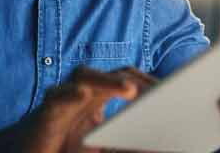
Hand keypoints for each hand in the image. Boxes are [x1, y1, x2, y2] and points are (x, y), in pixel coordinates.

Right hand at [11, 66, 157, 152]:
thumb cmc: (62, 149)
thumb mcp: (103, 150)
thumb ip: (127, 146)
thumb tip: (158, 146)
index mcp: (101, 98)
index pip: (131, 80)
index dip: (152, 83)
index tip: (176, 93)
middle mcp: (84, 92)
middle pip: (115, 73)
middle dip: (137, 79)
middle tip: (162, 91)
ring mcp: (63, 98)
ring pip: (86, 77)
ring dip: (108, 81)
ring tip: (129, 88)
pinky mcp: (44, 113)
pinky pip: (56, 97)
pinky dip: (70, 94)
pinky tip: (84, 95)